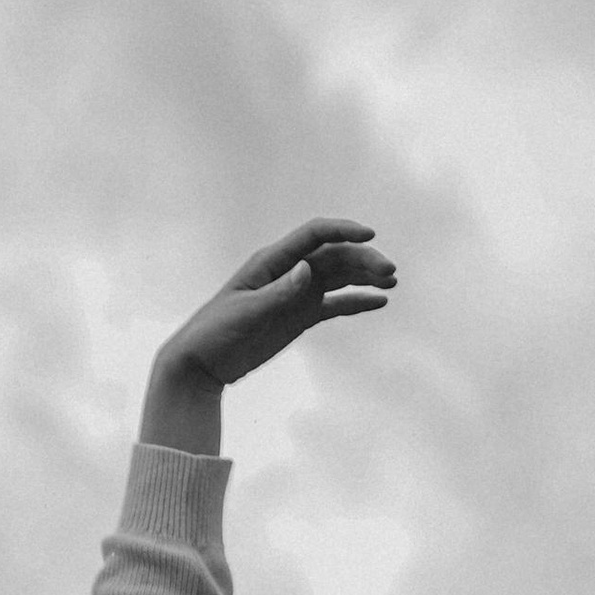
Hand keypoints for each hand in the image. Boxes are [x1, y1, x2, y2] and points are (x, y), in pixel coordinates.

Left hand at [162, 217, 396, 391]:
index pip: (314, 236)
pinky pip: (335, 304)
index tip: (370, 234)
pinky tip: (379, 302)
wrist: (202, 363)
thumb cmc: (216, 332)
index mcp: (272, 262)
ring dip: (366, 278)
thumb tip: (308, 268)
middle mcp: (289, 272)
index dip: (343, 230)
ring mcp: (296, 294)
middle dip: (364, 260)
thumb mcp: (247, 313)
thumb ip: (279, 292)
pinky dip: (357, 302)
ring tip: (392, 283)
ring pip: (339, 278)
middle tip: (390, 273)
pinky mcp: (300, 316)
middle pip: (334, 257)